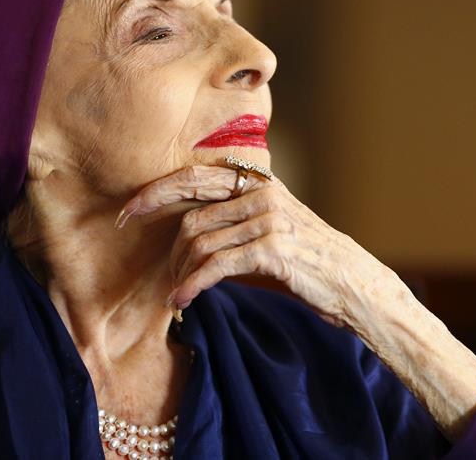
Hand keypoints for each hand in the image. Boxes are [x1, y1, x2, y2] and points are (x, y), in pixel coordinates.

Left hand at [114, 164, 402, 330]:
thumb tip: (183, 233)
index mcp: (259, 182)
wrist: (353, 283)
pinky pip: (216, 265)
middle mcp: (262, 192)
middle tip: (123, 229)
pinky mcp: (272, 248)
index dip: (158, 189)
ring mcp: (269, 218)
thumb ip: (232, 221)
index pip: (196, 175)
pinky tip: (181, 299)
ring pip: (200, 238)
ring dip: (178, 268)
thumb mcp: (268, 230)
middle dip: (152, 212)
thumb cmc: (306, 261)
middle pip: (191, 201)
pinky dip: (193, 284)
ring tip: (173, 289)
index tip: (128, 207)